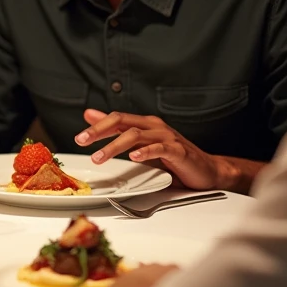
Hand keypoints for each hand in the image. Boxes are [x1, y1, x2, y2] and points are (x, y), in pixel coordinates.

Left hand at [75, 109, 221, 189]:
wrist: (207, 170)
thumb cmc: (175, 157)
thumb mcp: (142, 143)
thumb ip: (117, 129)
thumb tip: (90, 115)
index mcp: (145, 124)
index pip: (116, 119)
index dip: (96, 127)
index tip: (79, 138)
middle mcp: (155, 126)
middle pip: (122, 122)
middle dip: (99, 131)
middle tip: (82, 141)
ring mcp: (167, 137)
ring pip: (136, 135)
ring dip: (114, 146)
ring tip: (100, 157)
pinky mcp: (179, 151)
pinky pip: (160, 148)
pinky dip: (145, 152)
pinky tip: (134, 157)